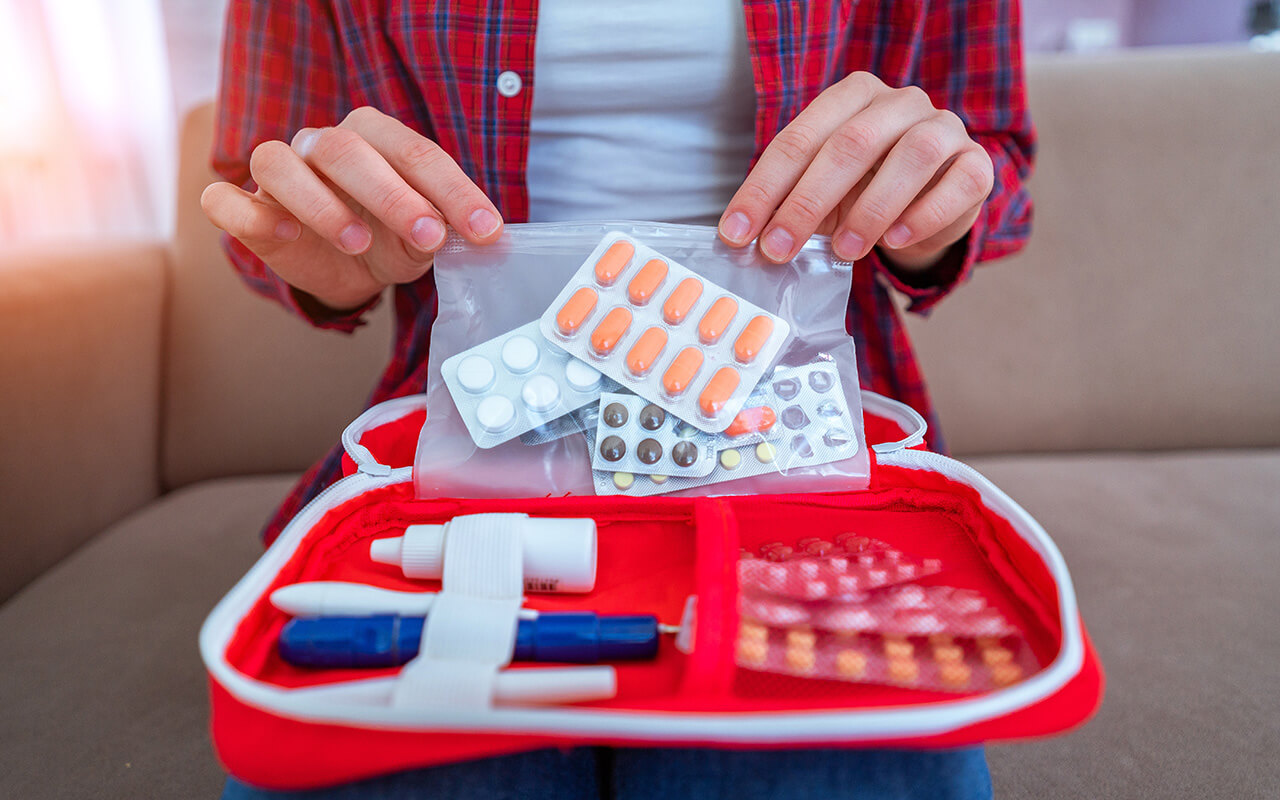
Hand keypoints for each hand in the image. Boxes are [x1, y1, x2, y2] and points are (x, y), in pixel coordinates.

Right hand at [201, 106, 501, 311]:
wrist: (348, 271)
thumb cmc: (389, 240)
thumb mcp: (422, 240)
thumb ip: (443, 232)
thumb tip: (485, 239)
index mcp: (376, 139)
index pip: (416, 153)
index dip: (453, 192)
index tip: (484, 231)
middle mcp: (324, 145)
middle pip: (346, 150)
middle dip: (393, 195)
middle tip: (429, 235)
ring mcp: (280, 173)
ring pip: (277, 161)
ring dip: (320, 203)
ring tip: (357, 242)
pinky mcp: (246, 207)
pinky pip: (224, 199)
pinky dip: (249, 213)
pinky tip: (285, 234)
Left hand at [718, 72, 993, 268]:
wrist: (929, 207)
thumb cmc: (865, 193)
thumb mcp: (822, 195)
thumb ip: (788, 207)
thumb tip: (741, 240)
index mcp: (852, 98)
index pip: (800, 138)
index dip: (764, 188)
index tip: (736, 233)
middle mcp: (900, 103)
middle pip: (851, 144)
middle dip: (807, 202)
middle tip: (778, 248)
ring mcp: (944, 128)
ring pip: (911, 156)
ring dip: (870, 209)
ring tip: (843, 250)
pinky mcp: (977, 164)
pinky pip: (958, 183)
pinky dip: (923, 214)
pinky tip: (896, 240)